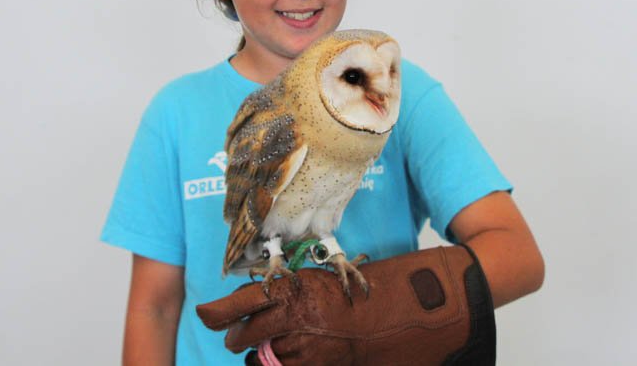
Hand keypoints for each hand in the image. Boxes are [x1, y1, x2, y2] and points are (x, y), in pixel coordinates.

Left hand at [196, 245, 495, 365]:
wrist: (430, 305)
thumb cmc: (391, 282)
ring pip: (270, 362)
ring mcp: (318, 351)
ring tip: (268, 354)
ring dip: (266, 359)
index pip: (246, 300)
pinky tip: (295, 362)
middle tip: (236, 339)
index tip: (207, 316)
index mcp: (305, 289)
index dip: (220, 312)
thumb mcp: (343, 278)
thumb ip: (310, 292)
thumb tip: (283, 301)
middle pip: (250, 336)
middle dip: (240, 339)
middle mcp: (305, 320)